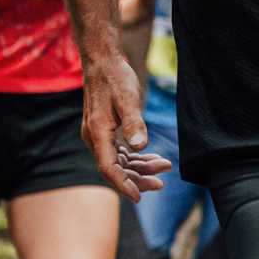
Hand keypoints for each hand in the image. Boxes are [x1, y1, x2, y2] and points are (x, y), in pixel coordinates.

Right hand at [80, 54, 169, 200]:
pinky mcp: (105, 132)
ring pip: (119, 162)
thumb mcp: (128, 98)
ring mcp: (99, 136)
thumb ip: (134, 123)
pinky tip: (152, 158)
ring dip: (140, 168)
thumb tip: (140, 147)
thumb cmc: (115, 77)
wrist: (103, 60)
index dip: (124, 185)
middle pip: (115, 170)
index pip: (109, 169)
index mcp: (97, 133)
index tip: (139, 197)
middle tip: (161, 182)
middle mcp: (94, 138)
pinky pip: (120, 153)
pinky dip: (136, 158)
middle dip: (138, 179)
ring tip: (163, 167)